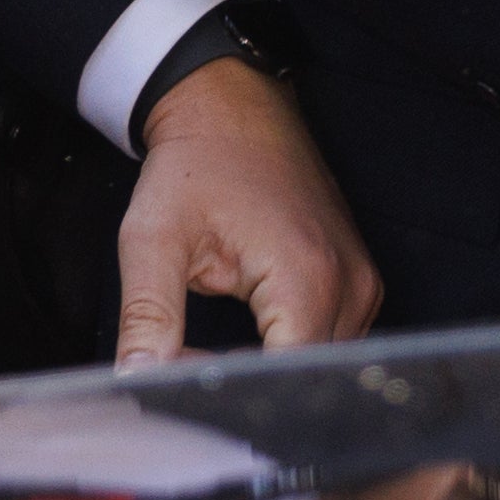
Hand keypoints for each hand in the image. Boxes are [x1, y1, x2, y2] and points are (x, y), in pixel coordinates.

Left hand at [113, 56, 381, 363]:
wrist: (230, 106)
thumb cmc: (194, 164)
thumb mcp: (154, 240)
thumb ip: (148, 318)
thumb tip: (137, 382)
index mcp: (307, 278)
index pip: (284, 380)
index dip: (230, 393)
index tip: (181, 378)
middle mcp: (350, 285)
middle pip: (303, 377)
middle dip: (243, 382)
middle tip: (183, 356)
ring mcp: (362, 283)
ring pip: (316, 364)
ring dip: (266, 367)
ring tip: (210, 340)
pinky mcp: (357, 279)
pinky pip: (328, 339)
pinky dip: (285, 346)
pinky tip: (242, 330)